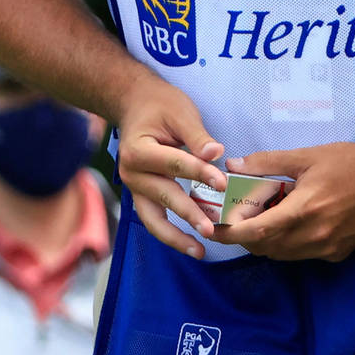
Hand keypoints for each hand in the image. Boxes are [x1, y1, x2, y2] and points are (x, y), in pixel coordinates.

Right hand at [113, 76, 228, 257]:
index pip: (174, 164)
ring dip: (175, 236)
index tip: (223, 183)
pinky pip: (153, 219)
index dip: (200, 173)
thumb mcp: (180, 113)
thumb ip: (197, 137)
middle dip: (189, 212)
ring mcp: (134, 188)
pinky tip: (190, 244)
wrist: (134, 105)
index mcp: (138, 150)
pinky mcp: (141, 195)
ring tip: (199, 250)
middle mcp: (131, 173)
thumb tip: (216, 154)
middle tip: (212, 227)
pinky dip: (170, 234)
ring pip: (152, 219)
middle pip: (163, 195)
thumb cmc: (159, 106)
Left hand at [209, 142, 354, 261]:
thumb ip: (267, 163)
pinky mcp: (337, 254)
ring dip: (265, 242)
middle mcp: (313, 236)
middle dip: (245, 237)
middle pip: (265, 248)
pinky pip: (302, 255)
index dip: (231, 233)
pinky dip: (288, 244)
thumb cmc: (348, 162)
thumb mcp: (306, 156)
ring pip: (282, 255)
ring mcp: (326, 248)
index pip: (256, 232)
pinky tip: (291, 223)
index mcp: (303, 210)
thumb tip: (234, 166)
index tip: (213, 227)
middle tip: (235, 218)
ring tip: (262, 218)